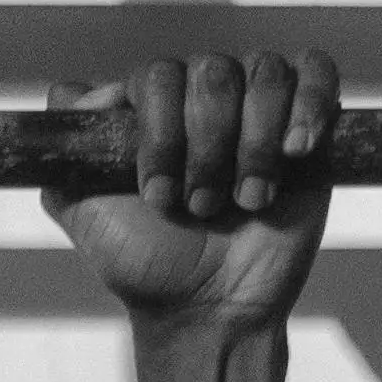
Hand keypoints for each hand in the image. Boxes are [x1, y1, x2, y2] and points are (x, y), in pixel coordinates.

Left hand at [43, 50, 337, 328]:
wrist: (212, 310)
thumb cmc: (147, 265)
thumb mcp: (83, 216)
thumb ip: (65, 156)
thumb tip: (73, 94)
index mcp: (152, 111)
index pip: (157, 77)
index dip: (161, 133)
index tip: (158, 196)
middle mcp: (202, 100)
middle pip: (212, 72)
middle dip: (207, 145)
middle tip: (202, 206)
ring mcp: (256, 108)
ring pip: (265, 73)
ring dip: (254, 142)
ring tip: (248, 200)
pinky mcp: (308, 124)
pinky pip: (317, 71)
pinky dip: (311, 102)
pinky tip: (296, 150)